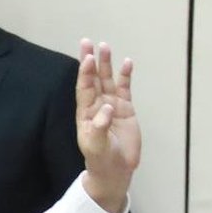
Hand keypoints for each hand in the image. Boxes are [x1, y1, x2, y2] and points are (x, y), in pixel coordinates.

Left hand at [74, 43, 141, 211]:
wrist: (115, 170)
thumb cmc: (100, 158)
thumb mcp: (96, 146)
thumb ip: (100, 127)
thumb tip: (106, 108)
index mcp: (86, 113)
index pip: (84, 88)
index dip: (85, 73)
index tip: (86, 58)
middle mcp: (97, 105)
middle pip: (93, 78)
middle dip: (91, 61)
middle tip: (88, 42)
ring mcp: (112, 105)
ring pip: (109, 80)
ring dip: (107, 64)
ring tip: (106, 46)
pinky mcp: (126, 109)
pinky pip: (125, 89)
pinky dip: (126, 76)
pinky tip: (127, 63)